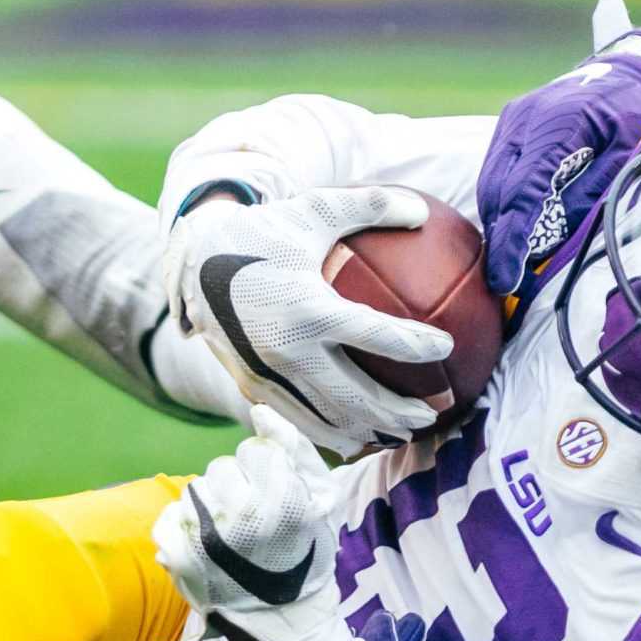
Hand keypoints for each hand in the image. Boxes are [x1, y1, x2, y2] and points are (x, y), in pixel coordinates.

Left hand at [153, 406, 344, 640]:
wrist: (281, 620)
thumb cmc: (307, 554)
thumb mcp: (323, 499)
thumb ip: (294, 447)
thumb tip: (259, 410)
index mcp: (280, 499)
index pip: (256, 451)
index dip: (268, 473)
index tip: (277, 502)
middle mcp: (239, 515)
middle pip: (222, 467)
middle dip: (238, 487)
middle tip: (254, 523)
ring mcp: (202, 536)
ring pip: (196, 489)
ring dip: (212, 506)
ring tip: (231, 538)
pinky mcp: (175, 555)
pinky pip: (170, 515)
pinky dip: (186, 527)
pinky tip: (208, 548)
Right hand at [162, 185, 451, 451]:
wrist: (192, 261)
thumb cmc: (263, 232)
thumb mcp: (315, 209)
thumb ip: (372, 206)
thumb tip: (423, 210)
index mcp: (308, 309)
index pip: (377, 335)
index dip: (417, 346)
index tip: (447, 349)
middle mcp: (286, 350)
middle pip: (357, 397)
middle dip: (401, 411)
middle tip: (436, 412)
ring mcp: (267, 376)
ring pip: (328, 419)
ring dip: (370, 431)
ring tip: (403, 433)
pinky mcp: (252, 388)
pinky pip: (300, 419)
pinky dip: (334, 433)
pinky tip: (359, 434)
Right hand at [475, 54, 640, 297]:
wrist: (630, 73)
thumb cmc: (640, 114)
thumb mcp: (630, 156)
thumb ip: (592, 196)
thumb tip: (553, 243)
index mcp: (558, 122)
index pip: (523, 192)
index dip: (512, 241)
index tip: (506, 280)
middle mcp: (524, 118)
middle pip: (500, 193)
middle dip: (503, 241)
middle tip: (512, 286)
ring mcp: (511, 120)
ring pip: (492, 186)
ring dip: (501, 225)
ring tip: (513, 265)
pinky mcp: (509, 127)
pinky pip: (496, 174)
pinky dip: (505, 206)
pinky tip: (518, 230)